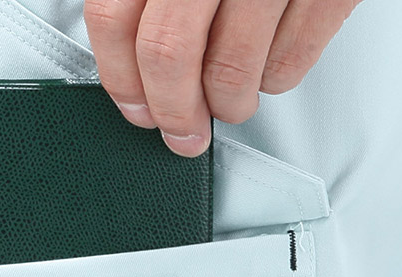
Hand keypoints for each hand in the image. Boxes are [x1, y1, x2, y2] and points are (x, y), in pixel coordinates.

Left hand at [84, 0, 362, 155]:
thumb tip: (136, 67)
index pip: (114, 20)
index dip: (122, 80)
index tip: (138, 110)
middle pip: (168, 54)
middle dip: (174, 111)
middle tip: (184, 130)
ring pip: (229, 72)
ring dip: (227, 105)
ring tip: (230, 102)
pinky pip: (287, 62)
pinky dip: (273, 80)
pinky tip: (267, 65)